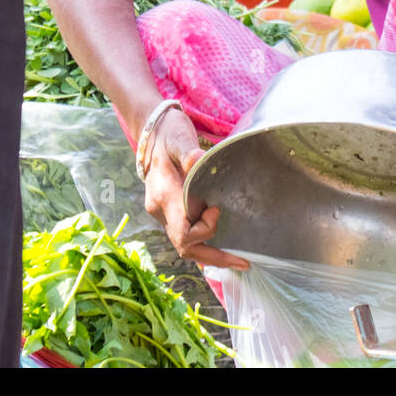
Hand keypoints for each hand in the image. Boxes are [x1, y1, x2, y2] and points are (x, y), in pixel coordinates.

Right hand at [142, 110, 248, 269]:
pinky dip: (205, 242)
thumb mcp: (179, 138)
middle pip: (185, 247)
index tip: (217, 209)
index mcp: (164, 196)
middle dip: (214, 258)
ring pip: (185, 245)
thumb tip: (198, 160)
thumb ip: (188, 151)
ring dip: (211, 254)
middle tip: (243, 262)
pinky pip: (186, 234)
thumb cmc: (168, 133)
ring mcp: (163, 212)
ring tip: (239, 259)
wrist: (152, 132)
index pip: (183, 232)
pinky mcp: (170, 210)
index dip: (204, 229)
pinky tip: (224, 245)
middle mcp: (161, 210)